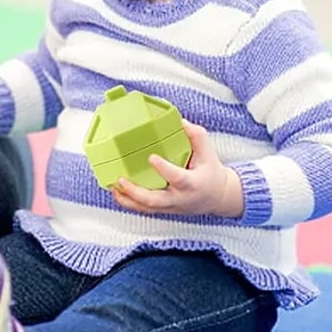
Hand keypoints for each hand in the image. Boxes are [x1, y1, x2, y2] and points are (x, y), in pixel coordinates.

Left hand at [112, 120, 244, 217]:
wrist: (219, 197)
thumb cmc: (211, 172)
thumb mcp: (208, 152)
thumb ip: (195, 136)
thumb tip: (179, 121)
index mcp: (192, 183)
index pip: (178, 178)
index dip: (164, 170)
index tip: (151, 157)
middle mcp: (179, 198)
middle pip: (155, 201)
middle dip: (136, 192)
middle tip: (121, 179)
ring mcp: (170, 206)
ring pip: (146, 208)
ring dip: (127, 199)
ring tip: (112, 186)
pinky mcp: (164, 209)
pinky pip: (144, 210)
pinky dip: (129, 202)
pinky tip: (116, 191)